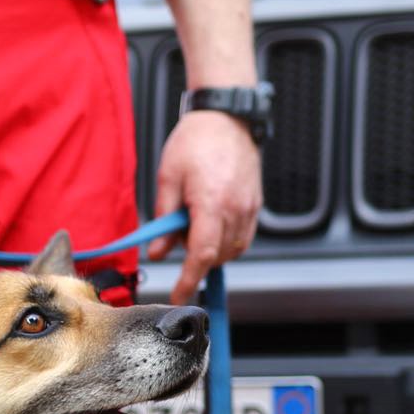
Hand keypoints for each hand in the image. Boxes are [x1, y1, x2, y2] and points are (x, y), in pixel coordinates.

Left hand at [149, 110, 261, 304]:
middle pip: (217, 256)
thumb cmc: (195, 140)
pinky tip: (211, 223)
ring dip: (211, 250)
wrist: (226, 118)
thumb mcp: (168, 179)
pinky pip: (243, 237)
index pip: (202, 254)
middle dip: (195, 258)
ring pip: (232, 250)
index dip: (188, 280)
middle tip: (176, 233)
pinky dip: (226, 241)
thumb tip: (157, 252)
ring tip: (194, 222)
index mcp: (212, 202)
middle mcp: (236, 208)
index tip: (178, 295)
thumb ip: (163, 220)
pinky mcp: (255, 204)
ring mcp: (249, 207)